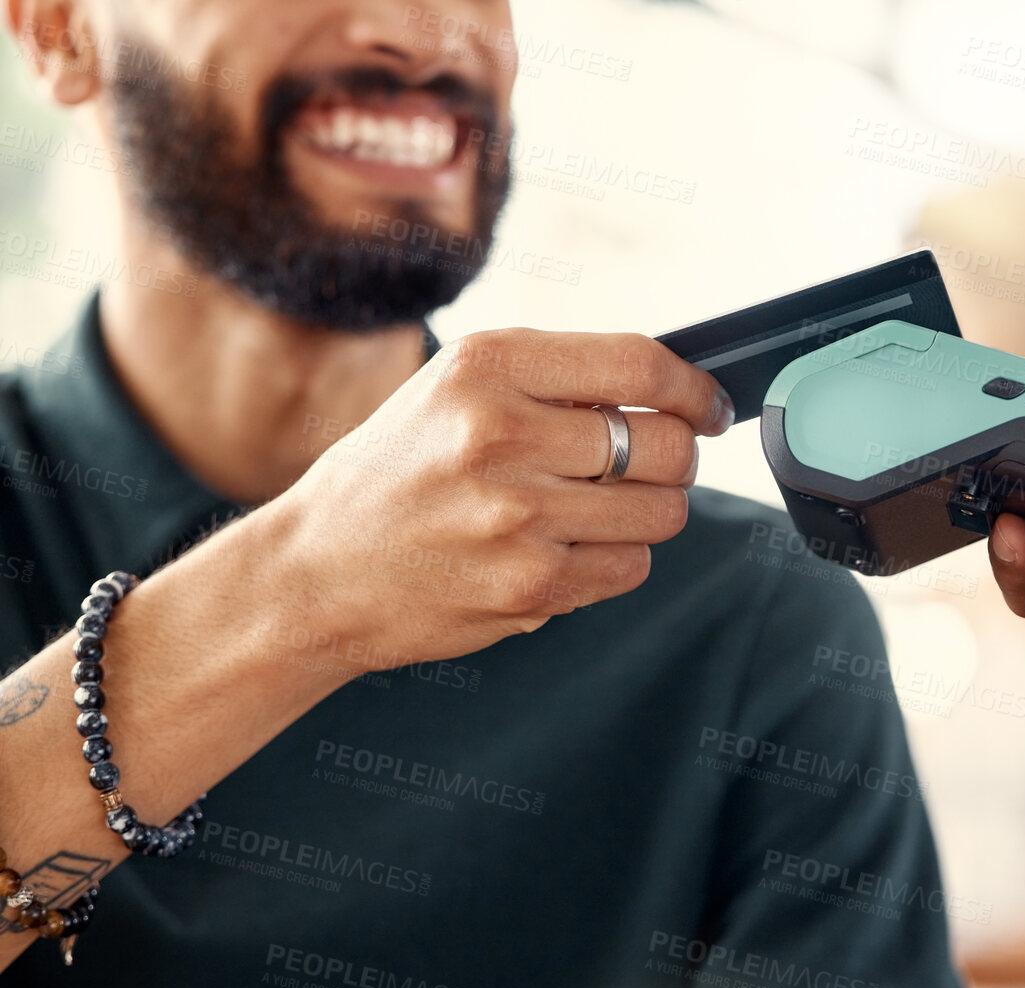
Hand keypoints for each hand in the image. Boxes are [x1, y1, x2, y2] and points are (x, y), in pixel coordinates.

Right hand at [261, 328, 732, 670]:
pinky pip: (630, 566)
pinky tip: (566, 548)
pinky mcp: (529, 585)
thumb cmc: (396, 474)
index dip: (694, 388)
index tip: (709, 405)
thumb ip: (554, 380)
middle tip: (649, 465)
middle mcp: (501, 434)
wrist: (316, 572)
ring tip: (595, 509)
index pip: (640, 366)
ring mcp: (517, 515)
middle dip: (673, 457)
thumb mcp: (454, 390)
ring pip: (662, 511)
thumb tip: (672, 389)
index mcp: (487, 366)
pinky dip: (615, 559)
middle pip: (665, 444)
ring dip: (647, 511)